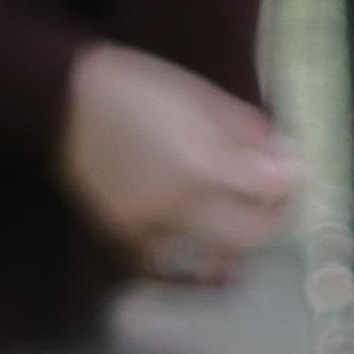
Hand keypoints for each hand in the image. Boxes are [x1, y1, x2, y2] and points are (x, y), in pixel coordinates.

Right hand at [57, 41, 298, 283]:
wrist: (62, 100)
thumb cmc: (135, 88)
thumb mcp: (200, 98)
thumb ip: (246, 132)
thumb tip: (281, 158)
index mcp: (199, 164)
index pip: (270, 189)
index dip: (291, 177)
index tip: (291, 166)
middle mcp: (176, 205)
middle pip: (252, 235)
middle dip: (272, 214)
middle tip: (272, 194)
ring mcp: (148, 228)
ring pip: (216, 257)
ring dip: (236, 239)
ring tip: (237, 212)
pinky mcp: (124, 238)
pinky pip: (173, 266)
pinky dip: (194, 260)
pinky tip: (204, 244)